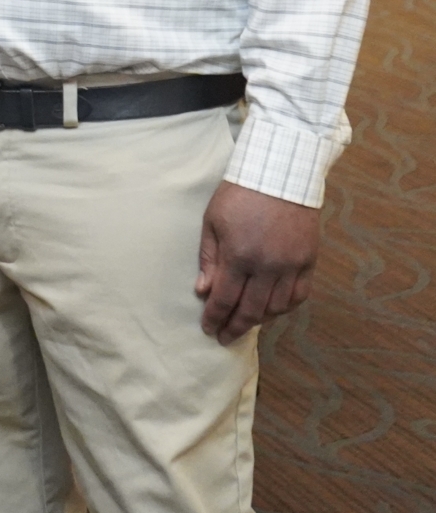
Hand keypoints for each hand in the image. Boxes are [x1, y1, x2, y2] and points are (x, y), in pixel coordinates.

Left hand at [196, 182, 319, 344]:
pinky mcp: (308, 261)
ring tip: (245, 322)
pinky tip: (272, 309)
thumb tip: (203, 290)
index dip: (215, 318)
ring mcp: (291, 265)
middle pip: (251, 310)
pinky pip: (299, 295)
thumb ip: (209, 259)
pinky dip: (285, 307)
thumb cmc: (239, 195)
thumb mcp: (213, 222)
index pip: (225, 299)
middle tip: (224, 337)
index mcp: (239, 256)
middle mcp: (268, 266)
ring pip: (277, 307)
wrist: (280, 175)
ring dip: (260, 319)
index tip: (208, 330)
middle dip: (235, 327)